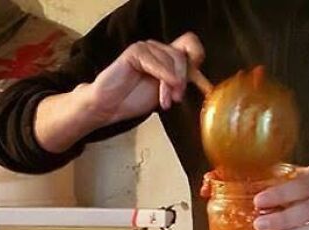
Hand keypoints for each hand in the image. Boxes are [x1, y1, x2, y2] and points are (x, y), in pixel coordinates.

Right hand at [84, 32, 204, 125]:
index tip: (198, 81)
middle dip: (183, 80)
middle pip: (182, 56)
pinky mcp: (135, 51)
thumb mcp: (164, 92)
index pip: (190, 44)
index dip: (196, 58)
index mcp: (166, 57)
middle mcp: (157, 49)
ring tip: (165, 101)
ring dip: (172, 83)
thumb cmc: (132, 99)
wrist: (109, 106)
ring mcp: (146, 48)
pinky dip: (163, 77)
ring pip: (172, 59)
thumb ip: (178, 81)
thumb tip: (199, 77)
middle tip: (176, 98)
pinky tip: (162, 94)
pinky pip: (155, 61)